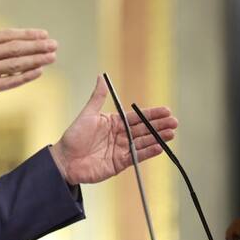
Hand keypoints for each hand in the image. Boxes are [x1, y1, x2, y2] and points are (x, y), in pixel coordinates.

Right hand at [0, 0, 56, 131]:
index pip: (7, 36)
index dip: (27, 35)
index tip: (43, 34)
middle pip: (15, 49)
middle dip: (37, 46)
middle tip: (54, 45)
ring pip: (15, 64)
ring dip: (36, 60)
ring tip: (52, 57)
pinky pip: (8, 82)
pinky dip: (24, 76)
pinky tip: (38, 72)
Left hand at [50, 75, 177, 185]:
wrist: (64, 159)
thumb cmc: (74, 135)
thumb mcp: (87, 114)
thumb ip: (98, 97)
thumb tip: (101, 76)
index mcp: (113, 123)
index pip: (136, 117)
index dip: (151, 114)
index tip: (166, 110)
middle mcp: (120, 135)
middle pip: (143, 129)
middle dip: (159, 125)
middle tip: (174, 122)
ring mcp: (121, 149)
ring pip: (143, 142)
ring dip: (157, 138)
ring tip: (171, 133)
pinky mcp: (119, 163)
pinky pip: (136, 156)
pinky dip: (148, 152)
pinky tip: (159, 147)